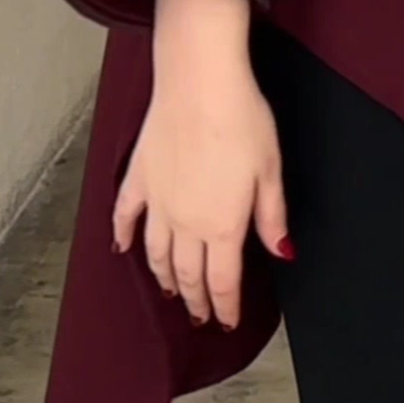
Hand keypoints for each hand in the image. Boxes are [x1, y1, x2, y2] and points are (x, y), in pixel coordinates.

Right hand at [112, 0, 288, 329]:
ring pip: (156, 254)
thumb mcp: (270, 170)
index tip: (226, 322)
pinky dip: (122, 237)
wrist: (200, 81)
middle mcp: (185, 222)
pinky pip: (125, 216)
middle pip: (187, 275)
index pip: (222, 281)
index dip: (225, 306)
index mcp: (222, 225)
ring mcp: (157, 201)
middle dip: (195, 301)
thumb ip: (272, 217)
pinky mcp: (139, 176)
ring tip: (170, 293)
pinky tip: (121, 249)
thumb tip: (282, 253)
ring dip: (163, 278)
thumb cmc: (242, 119)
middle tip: (200, 317)